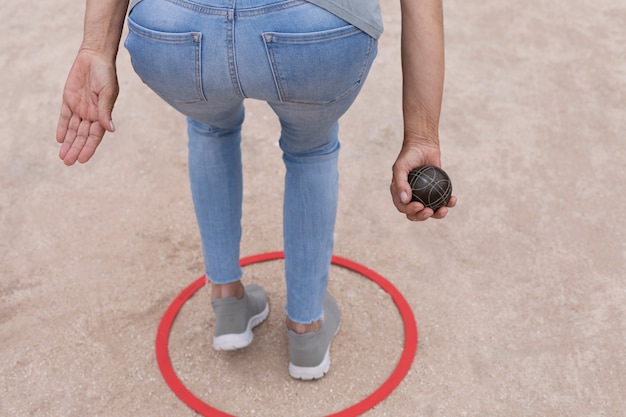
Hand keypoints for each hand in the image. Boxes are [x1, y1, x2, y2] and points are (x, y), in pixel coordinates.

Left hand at [56, 49, 118, 164]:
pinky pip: (64, 117)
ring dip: (68, 143)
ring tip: (63, 156)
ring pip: (73, 130)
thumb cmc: (106, 74)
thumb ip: (105, 111)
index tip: (82, 159)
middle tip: (68, 162)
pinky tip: (60, 139)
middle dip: (76, 149)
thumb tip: (110, 129)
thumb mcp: (107, 93)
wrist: (95, 57)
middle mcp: (91, 114)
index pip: (95, 136)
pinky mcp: (69, 100)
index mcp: (102, 115)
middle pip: (82, 136)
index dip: (89, 148)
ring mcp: (80, 108)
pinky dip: (62, 128)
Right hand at [390, 138, 456, 220]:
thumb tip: (405, 200)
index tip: (419, 206)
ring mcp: (424, 196)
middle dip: (423, 216)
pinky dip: (448, 203)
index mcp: (400, 194)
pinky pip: (442, 201)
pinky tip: (453, 199)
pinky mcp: (437, 191)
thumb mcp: (401, 167)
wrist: (423, 145)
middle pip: (416, 214)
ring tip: (444, 209)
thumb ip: (401, 183)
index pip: (403, 207)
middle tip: (430, 210)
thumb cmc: (409, 155)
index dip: (410, 211)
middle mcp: (411, 197)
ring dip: (437, 214)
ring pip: (430, 211)